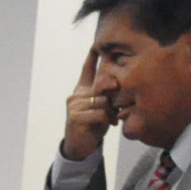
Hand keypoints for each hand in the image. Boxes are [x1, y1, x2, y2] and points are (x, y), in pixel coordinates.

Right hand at [62, 43, 115, 160]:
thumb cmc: (93, 124)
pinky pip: (100, 113)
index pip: (86, 69)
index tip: (96, 45)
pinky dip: (107, 119)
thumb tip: (117, 85)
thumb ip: (106, 95)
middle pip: (101, 84)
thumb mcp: (102, 107)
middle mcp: (76, 94)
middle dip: (112, 90)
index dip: (92, 57)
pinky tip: (108, 124)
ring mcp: (74, 105)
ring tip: (112, 118)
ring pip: (102, 100)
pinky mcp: (75, 117)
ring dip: (111, 111)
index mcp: (82, 90)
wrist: (80, 145)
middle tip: (116, 102)